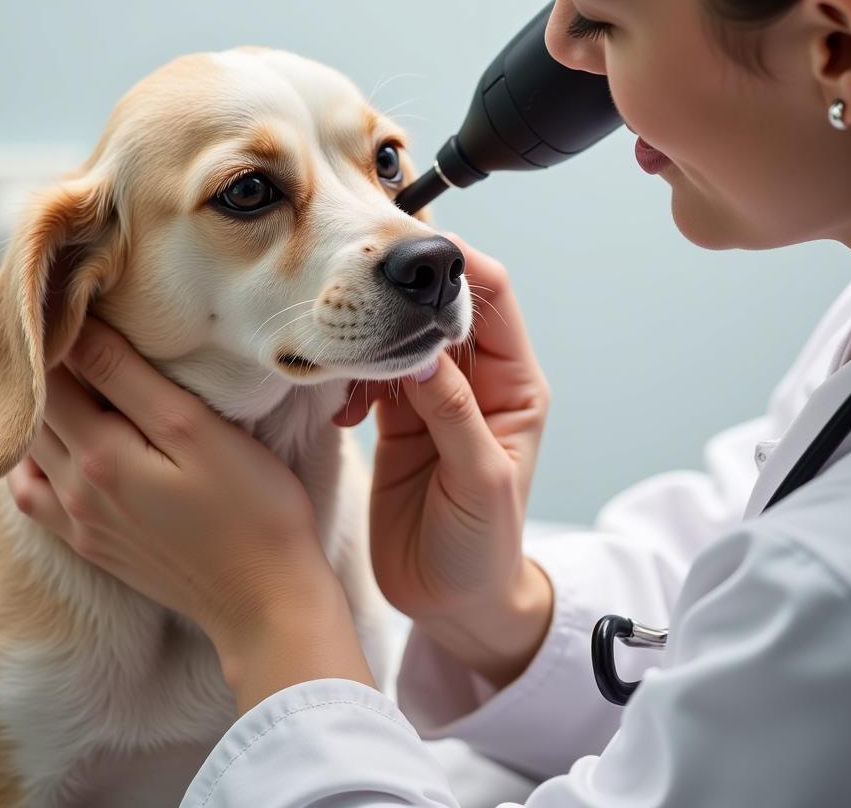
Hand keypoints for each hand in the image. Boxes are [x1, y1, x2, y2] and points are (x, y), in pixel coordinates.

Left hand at [6, 317, 336, 663]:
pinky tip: (49, 447)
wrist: (266, 602)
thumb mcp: (195, 430)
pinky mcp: (93, 546)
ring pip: (29, 450)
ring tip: (59, 372)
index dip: (60, 331)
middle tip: (67, 322)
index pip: (53, 374)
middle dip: (44, 364)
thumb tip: (78, 331)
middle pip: (36, 410)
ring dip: (36, 407)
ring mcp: (79, 523)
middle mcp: (74, 489)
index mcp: (98, 454)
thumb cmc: (251, 507)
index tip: (77, 297)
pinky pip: (35, 497)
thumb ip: (129, 380)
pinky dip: (31, 461)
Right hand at [335, 238, 552, 685]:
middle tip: (355, 285)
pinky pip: (369, 375)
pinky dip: (349, 375)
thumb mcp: (480, 478)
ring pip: (397, 338)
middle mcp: (473, 382)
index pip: (491, 299)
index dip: (458, 267)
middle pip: (437, 310)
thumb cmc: (485, 547)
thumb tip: (415, 347)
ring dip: (368, 338)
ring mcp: (430, 399)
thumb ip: (452, 411)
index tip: (412, 247)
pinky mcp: (395, 420)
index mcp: (513, 385)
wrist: (453, 603)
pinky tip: (337, 401)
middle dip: (401, 294)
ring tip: (342, 355)